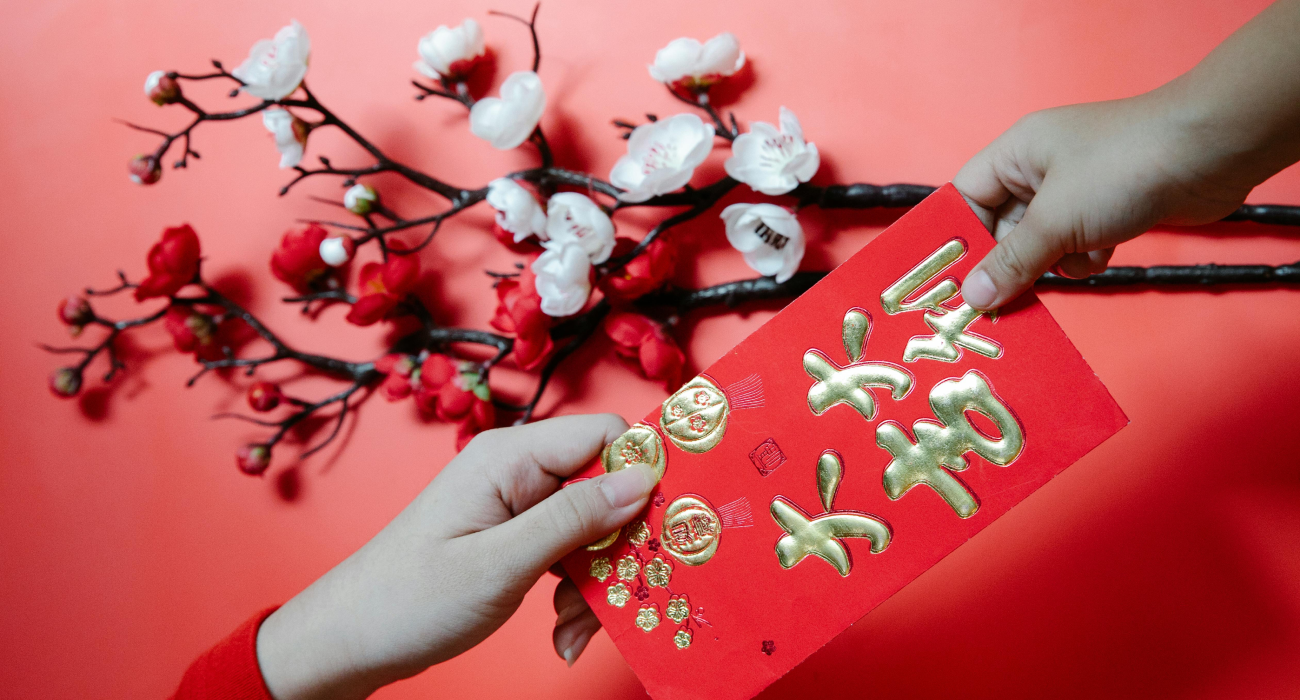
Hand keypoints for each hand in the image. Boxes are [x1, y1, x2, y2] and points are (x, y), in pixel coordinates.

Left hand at [254, 414, 657, 699]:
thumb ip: (574, 519)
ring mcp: (516, 504)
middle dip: (617, 550)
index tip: (662, 529)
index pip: (606, 436)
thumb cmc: (410, 599)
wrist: (350, 641)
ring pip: (593, 530)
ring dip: (595, 584)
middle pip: (605, 489)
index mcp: (511, 457)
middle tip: (609, 602)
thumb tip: (642, 479)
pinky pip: (569, 554)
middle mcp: (517, 470)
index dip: (643, 476)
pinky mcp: (515, 536)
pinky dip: (574, 594)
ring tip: (572, 632)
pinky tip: (562, 634)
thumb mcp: (502, 564)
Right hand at [954, 0, 1299, 309]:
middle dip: (1005, 262)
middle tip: (995, 305)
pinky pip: (1075, 246)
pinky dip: (1084, 257)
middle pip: (1000, 227)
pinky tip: (1103, 251)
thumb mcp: (1056, 219)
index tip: (947, 282)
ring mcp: (1075, 189)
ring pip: (1039, 242)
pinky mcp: (1106, 208)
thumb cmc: (1124, 167)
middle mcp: (1039, 169)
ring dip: (1050, 262)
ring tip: (1066, 263)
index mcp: (1015, 153)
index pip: (964, 199)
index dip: (955, 239)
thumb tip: (972, 297)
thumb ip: (1012, 261)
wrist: (1212, 150)